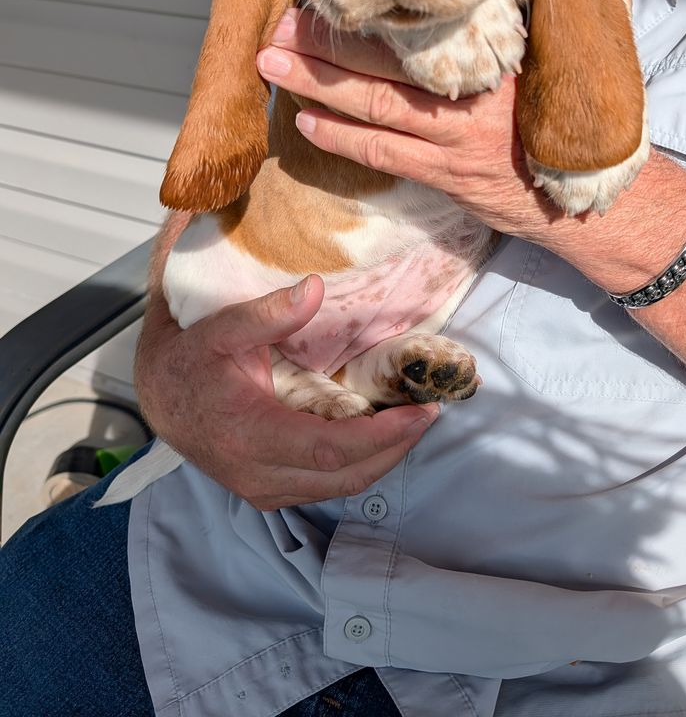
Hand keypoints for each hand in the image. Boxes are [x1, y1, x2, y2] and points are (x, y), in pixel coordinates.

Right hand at [135, 273, 438, 509]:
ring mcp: (264, 490)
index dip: (381, 436)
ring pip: (340, 487)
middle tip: (430, 412)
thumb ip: (268, 313)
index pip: (329, 449)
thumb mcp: (220, 329)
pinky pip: (326, 486)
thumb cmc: (190, 362)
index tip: (420, 413)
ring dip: (383, 458)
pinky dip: (360, 464)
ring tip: (414, 421)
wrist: (158, 398)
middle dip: (396, 448)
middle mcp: (258, 474)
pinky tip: (380, 435)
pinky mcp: (269, 493)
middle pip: (345, 476)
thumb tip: (315, 289)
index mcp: (249, 435)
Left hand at [257, 9, 564, 241]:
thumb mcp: (529, 71)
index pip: (420, 23)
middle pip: (384, 58)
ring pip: (374, 103)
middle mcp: (472, 89)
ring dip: (318, 84)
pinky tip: (307, 123)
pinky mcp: (447, 175)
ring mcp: (457, 135)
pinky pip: (384, 153)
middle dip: (325, 41)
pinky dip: (342, 137)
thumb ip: (484, 43)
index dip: (367, 10)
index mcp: (491, 53)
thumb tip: (431, 8)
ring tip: (272, 64)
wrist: (582, 198)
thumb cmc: (548, 125)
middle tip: (277, 23)